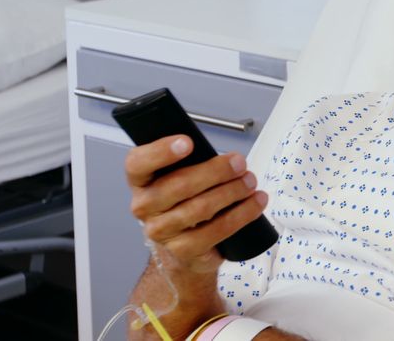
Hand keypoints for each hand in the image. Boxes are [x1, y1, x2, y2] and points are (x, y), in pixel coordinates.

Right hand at [125, 135, 267, 273]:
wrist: (186, 249)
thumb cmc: (186, 202)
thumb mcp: (182, 176)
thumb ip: (194, 162)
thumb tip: (226, 155)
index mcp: (141, 181)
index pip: (138, 163)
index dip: (161, 152)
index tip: (187, 143)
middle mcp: (145, 206)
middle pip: (179, 185)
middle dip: (216, 171)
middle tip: (239, 163)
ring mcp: (162, 231)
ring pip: (201, 208)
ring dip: (232, 192)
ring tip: (250, 182)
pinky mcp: (183, 250)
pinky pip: (216, 230)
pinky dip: (241, 214)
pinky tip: (255, 203)